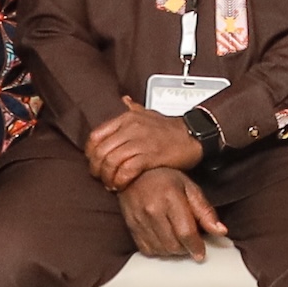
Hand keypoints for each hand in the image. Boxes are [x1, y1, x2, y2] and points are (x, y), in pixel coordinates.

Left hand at [85, 107, 209, 187]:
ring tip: (112, 184)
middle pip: (100, 152)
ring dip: (108, 178)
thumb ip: (134, 108)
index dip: (91, 154)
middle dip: (97, 170)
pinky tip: (122, 185)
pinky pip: (127, 170)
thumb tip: (124, 100)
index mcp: (127, 118)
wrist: (196, 135)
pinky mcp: (151, 156)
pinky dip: (121, 181)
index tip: (96, 164)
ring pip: (111, 162)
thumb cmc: (172, 129)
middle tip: (102, 178)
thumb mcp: (150, 113)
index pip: (95, 137)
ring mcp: (140, 141)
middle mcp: (131, 128)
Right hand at [118, 166, 225, 261]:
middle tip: (191, 242)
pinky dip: (159, 250)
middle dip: (186, 249)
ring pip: (160, 250)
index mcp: (170, 199)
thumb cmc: (166, 180)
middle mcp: (152, 211)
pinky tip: (165, 241)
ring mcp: (139, 220)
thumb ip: (205, 211)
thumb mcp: (191, 189)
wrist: (134, 174)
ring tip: (178, 240)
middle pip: (173, 245)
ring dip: (173, 251)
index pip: (185, 232)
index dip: (196, 246)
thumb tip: (221, 231)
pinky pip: (147, 250)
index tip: (201, 253)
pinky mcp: (131, 227)